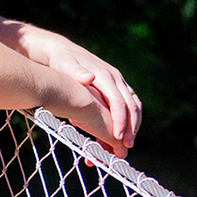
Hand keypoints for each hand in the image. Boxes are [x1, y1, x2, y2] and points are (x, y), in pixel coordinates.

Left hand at [19, 28, 141, 153]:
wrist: (63, 51)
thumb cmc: (62, 62)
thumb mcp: (65, 66)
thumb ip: (76, 72)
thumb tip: (89, 78)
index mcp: (105, 76)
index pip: (118, 102)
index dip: (120, 120)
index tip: (118, 138)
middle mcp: (116, 78)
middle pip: (131, 105)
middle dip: (131, 126)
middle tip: (127, 146)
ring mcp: (118, 81)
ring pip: (134, 105)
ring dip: (134, 124)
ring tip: (127, 144)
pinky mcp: (117, 86)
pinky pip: (130, 103)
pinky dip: (130, 118)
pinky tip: (123, 132)